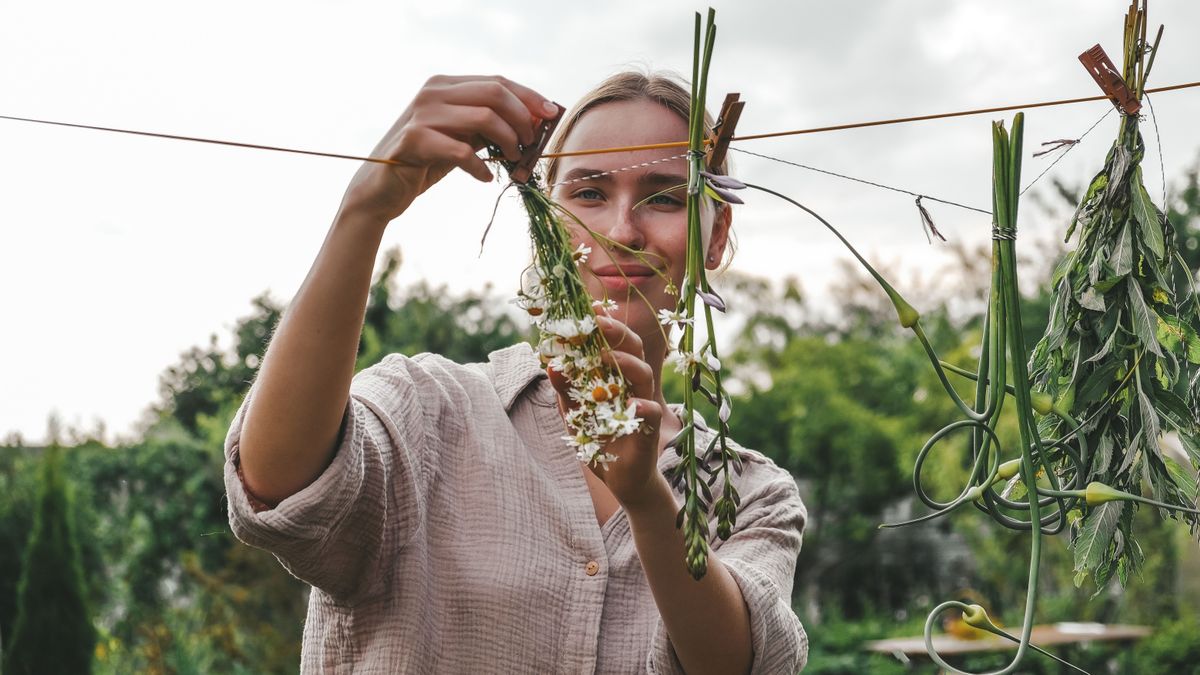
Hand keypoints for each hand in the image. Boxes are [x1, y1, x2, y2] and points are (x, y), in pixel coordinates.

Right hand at [340, 75, 558, 224]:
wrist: (380, 189)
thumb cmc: (425, 162)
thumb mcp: (460, 138)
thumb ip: (486, 126)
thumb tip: (531, 124)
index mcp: (444, 85)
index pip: (497, 81)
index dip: (529, 97)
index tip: (552, 114)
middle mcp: (432, 92)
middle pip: (495, 94)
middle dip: (523, 119)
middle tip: (530, 144)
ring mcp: (422, 114)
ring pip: (484, 118)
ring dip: (508, 142)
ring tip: (512, 160)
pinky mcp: (415, 141)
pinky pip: (462, 151)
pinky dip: (481, 167)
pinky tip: (485, 178)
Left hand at [547, 313, 666, 507]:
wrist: (620, 480)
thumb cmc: (599, 442)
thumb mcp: (574, 414)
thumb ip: (565, 390)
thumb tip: (549, 364)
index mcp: (615, 376)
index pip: (613, 342)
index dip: (603, 324)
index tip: (587, 307)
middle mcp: (632, 385)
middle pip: (633, 348)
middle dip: (616, 332)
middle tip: (597, 322)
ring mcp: (643, 404)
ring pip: (644, 374)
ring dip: (625, 363)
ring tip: (605, 358)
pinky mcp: (649, 430)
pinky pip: (651, 411)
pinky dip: (643, 405)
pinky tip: (630, 402)